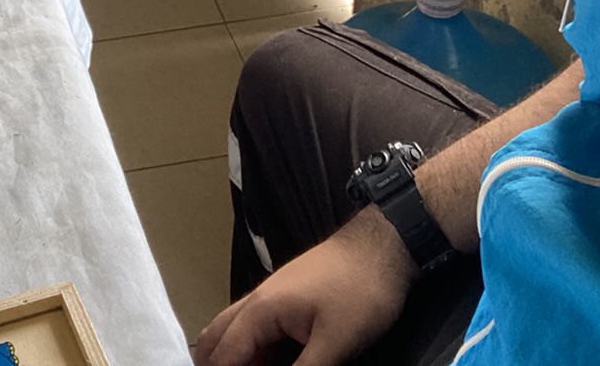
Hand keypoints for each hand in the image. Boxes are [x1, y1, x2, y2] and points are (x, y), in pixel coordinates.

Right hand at [192, 208, 414, 365]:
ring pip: (233, 330)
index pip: (223, 357)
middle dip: (213, 364)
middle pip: (215, 339)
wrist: (385, 246)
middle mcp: (257, 301)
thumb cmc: (361, 291)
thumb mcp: (334, 344)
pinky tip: (264, 361)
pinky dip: (249, 348)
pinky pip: (254, 327)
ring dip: (231, 356)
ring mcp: (271, 297)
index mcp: (260, 312)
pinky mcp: (287, 297)